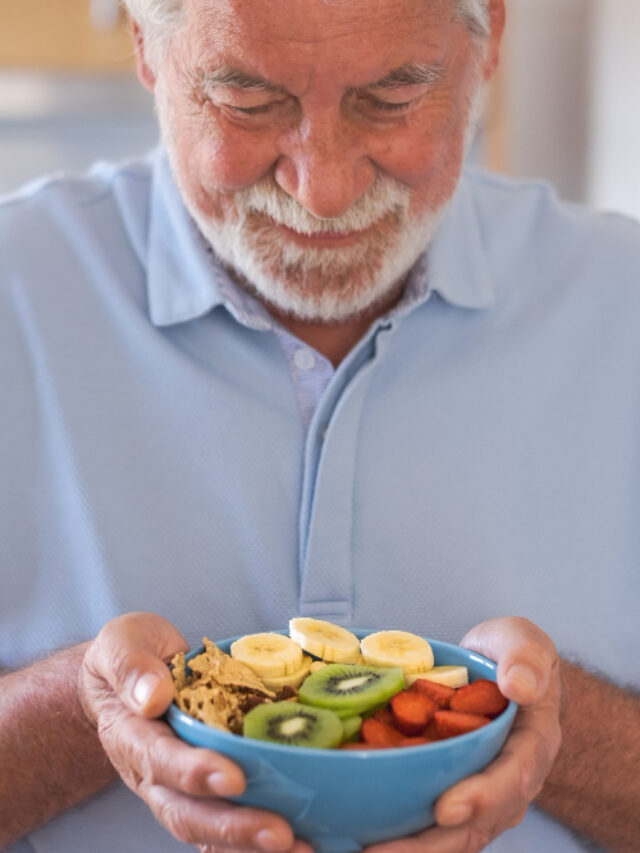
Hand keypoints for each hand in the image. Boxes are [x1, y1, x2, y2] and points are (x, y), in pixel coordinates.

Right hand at [79, 612, 311, 852]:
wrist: (127, 675)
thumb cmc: (130, 654)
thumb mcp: (121, 642)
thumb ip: (131, 665)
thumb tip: (153, 696)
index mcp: (131, 736)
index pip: (160, 761)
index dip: (195, 773)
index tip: (234, 777)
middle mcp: (152, 774)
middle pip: (187, 814)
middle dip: (234, 827)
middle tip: (280, 833)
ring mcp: (176, 789)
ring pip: (208, 831)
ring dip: (250, 845)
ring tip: (301, 848)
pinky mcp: (201, 792)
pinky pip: (225, 825)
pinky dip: (254, 841)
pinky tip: (299, 843)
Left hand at [364, 616, 561, 852]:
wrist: (505, 676)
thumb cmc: (511, 657)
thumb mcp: (522, 640)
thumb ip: (525, 655)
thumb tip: (519, 685)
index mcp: (531, 745)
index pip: (513, 777)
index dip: (482, 797)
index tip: (446, 808)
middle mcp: (509, 784)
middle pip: (475, 826)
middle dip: (428, 845)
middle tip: (378, 852)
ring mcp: (481, 798)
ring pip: (449, 839)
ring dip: (407, 851)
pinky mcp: (451, 798)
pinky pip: (428, 828)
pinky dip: (396, 838)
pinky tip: (354, 841)